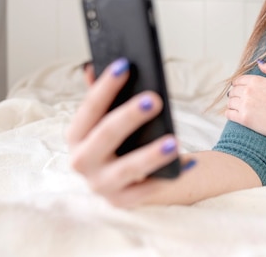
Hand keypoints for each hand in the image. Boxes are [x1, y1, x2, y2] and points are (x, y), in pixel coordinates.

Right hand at [67, 58, 188, 205]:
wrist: (121, 179)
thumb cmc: (116, 139)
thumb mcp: (105, 118)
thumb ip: (101, 95)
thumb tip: (92, 66)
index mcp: (76, 135)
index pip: (89, 108)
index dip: (105, 86)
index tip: (125, 65)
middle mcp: (81, 161)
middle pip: (105, 136)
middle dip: (129, 117)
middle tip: (153, 99)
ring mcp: (100, 184)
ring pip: (127, 169)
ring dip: (150, 155)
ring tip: (173, 140)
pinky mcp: (122, 201)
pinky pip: (149, 189)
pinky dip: (169, 176)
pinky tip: (189, 162)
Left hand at [225, 61, 265, 139]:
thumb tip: (259, 62)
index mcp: (256, 81)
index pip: (238, 80)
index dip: (238, 84)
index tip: (240, 89)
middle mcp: (248, 91)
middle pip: (233, 91)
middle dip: (235, 94)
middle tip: (239, 99)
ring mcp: (245, 105)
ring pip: (230, 102)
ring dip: (232, 104)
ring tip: (237, 107)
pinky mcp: (244, 119)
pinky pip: (229, 114)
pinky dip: (229, 113)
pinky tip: (234, 114)